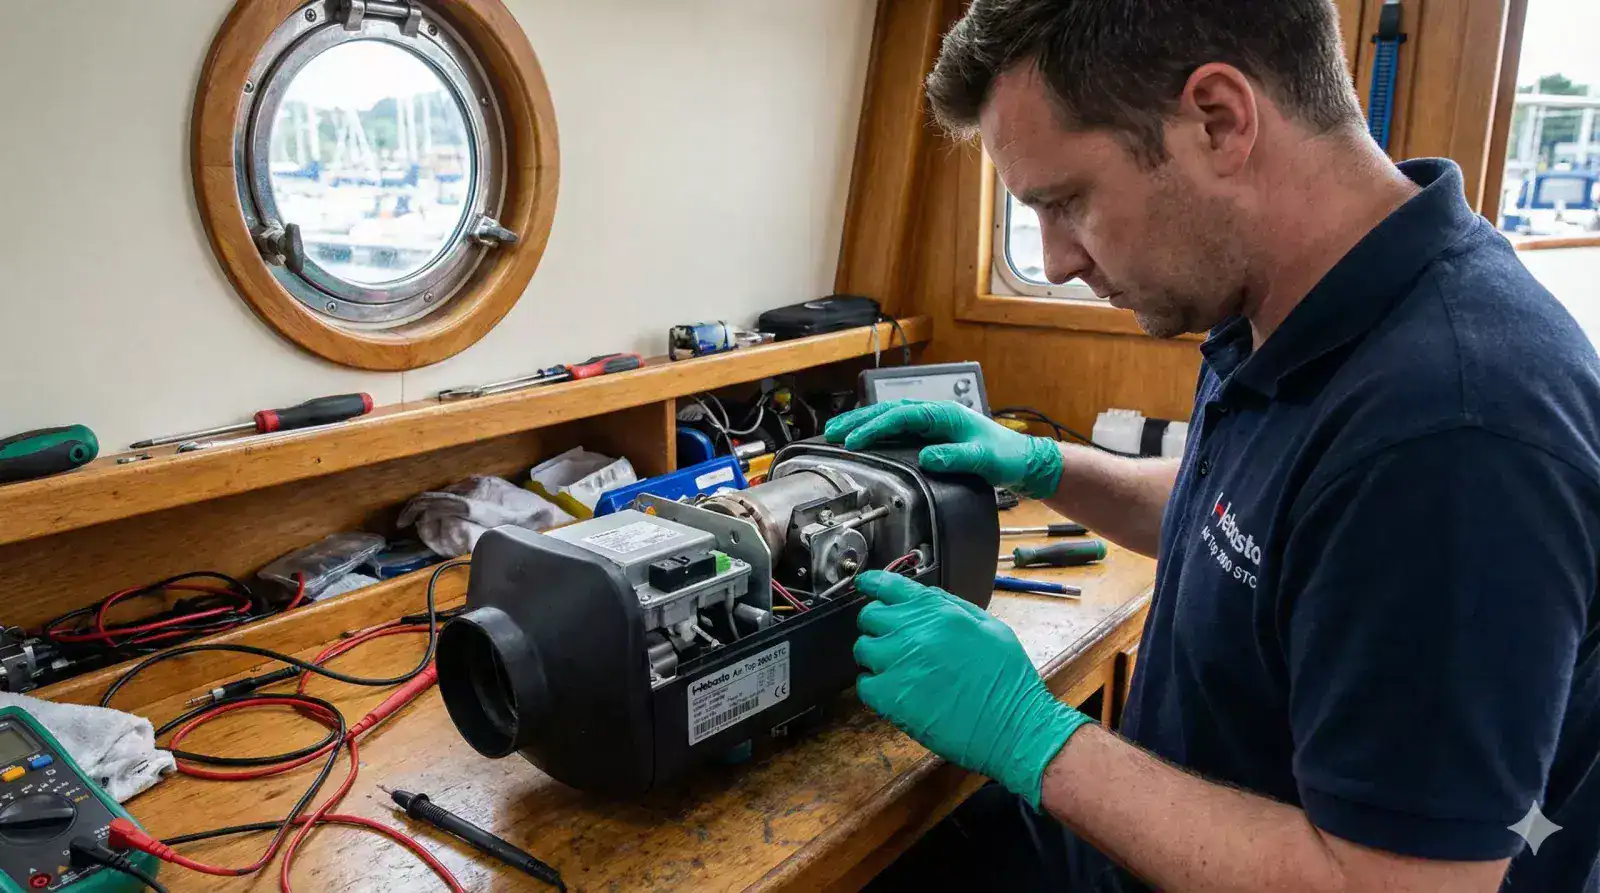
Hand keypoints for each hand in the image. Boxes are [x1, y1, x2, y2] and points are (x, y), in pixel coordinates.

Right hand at [824, 400, 1062, 498]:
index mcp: (945, 415)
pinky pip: (898, 428)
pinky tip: (864, 439)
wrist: (1023, 461)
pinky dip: (876, 431)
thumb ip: (957, 458)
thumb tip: (928, 458)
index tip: (855, 440)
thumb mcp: (984, 459)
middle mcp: (936, 414)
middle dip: (859, 420)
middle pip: (889, 411)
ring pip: (891, 417)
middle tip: (832, 433)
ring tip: (838, 434)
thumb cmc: (1006, 457)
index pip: (902, 416)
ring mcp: (934, 423)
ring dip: (864, 423)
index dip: (876, 427)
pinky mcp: (933, 434)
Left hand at [852, 571, 1092, 807]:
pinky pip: (864, 684)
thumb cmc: (1007, 679)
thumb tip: (925, 596)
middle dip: (878, 624)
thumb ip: (952, 607)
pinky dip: (874, 687)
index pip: (887, 585)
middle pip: (869, 616)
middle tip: (894, 640)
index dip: (873, 583)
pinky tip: (895, 691)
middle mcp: (912, 631)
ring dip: (875, 656)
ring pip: (863, 649)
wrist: (1012, 726)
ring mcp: (897, 663)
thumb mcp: (990, 627)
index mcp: (937, 611)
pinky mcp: (890, 697)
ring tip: (897, 669)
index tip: (866, 585)